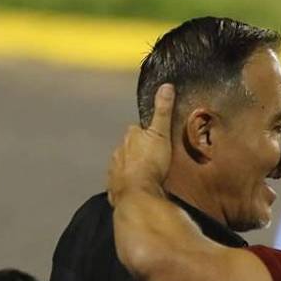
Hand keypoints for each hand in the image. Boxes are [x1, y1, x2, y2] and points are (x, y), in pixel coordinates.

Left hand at [107, 83, 175, 205]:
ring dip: (133, 168)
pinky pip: (121, 183)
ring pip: (124, 165)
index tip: (155, 138)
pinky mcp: (115, 187)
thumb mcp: (161, 133)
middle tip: (154, 158)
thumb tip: (166, 86)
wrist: (137, 194)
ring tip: (147, 175)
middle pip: (130, 147)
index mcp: (130, 136)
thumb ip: (163, 110)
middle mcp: (119, 151)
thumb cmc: (150, 164)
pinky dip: (128, 184)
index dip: (147, 133)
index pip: (137, 129)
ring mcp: (115, 169)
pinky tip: (138, 188)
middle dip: (139, 151)